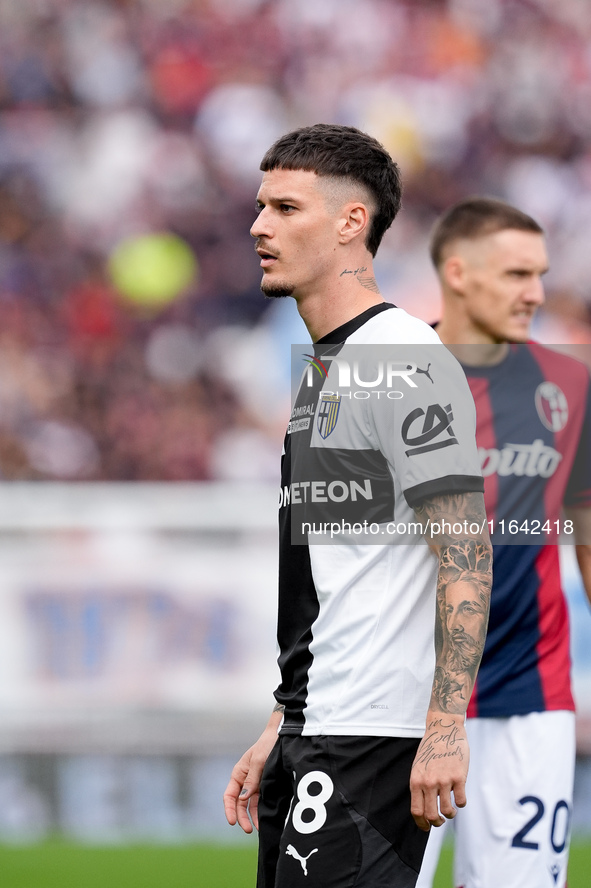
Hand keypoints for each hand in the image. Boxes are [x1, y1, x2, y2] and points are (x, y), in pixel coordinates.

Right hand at [223, 719, 279, 832]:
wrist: (282, 736)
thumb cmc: (267, 745)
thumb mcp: (258, 761)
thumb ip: (251, 780)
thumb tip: (243, 799)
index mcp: (239, 773)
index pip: (229, 795)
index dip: (229, 810)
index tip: (232, 822)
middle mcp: (245, 780)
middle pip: (239, 803)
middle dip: (242, 817)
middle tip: (248, 830)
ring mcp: (255, 783)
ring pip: (250, 804)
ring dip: (252, 816)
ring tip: (257, 829)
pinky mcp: (266, 785)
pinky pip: (260, 801)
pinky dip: (260, 811)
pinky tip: (263, 820)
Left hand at [409, 712, 468, 831]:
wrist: (443, 729)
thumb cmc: (431, 749)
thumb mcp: (418, 767)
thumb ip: (420, 785)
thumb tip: (423, 807)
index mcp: (416, 780)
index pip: (416, 811)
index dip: (422, 823)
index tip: (427, 827)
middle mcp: (428, 782)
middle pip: (431, 815)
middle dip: (436, 823)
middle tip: (440, 821)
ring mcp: (444, 780)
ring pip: (447, 811)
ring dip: (450, 814)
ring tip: (451, 810)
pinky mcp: (458, 777)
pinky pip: (461, 800)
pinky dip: (461, 803)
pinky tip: (460, 797)